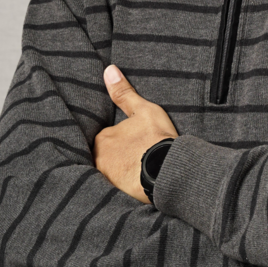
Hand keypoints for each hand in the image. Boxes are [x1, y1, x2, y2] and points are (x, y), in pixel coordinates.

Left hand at [93, 65, 178, 202]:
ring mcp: (106, 181)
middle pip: (105, 159)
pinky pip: (114, 192)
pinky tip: (133, 191)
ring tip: (135, 177)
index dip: (121, 142)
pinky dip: (122, 190)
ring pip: (109, 175)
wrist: (169, 170)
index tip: (134, 146)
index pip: (106, 140)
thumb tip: (109, 70)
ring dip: (118, 176)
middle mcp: (98, 161)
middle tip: (135, 162)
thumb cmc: (157, 137)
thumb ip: (124, 93)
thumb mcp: (143, 110)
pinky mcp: (115, 196)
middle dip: (116, 160)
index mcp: (103, 139)